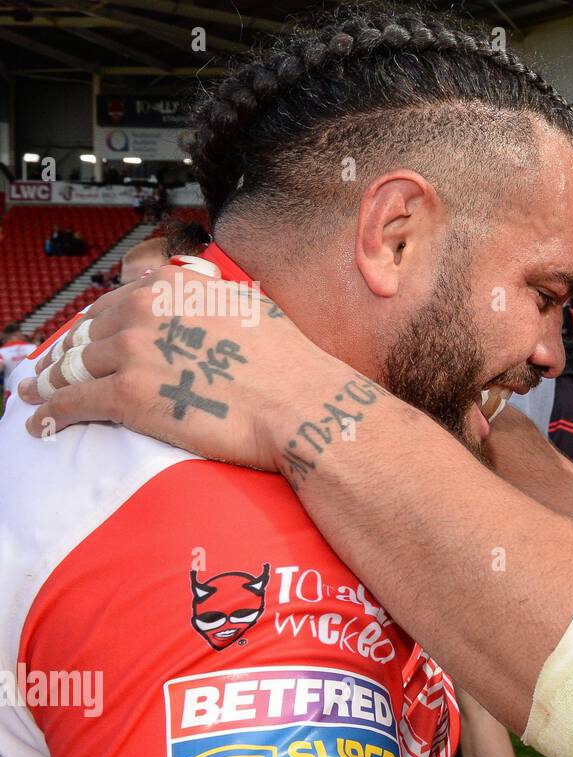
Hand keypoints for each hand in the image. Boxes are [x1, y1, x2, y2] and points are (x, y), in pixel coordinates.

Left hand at [17, 265, 351, 471]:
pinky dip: (51, 412)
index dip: (98, 320)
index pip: (116, 298)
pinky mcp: (127, 396)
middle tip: (54, 368)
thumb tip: (193, 282)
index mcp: (172, 285)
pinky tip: (39, 422)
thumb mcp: (248, 304)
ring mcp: (132, 352)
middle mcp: (144, 309)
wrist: (300, 403)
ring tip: (36, 392)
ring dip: (49, 380)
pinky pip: (73, 403)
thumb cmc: (287, 362)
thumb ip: (209, 293)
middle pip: (89, 332)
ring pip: (73, 366)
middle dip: (68, 351)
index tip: (90, 334)